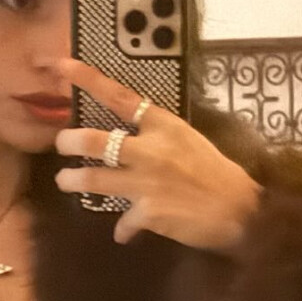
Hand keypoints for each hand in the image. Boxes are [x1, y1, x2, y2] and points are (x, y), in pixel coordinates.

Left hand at [53, 55, 262, 250]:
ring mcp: (146, 182)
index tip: (62, 65)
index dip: (88, 80)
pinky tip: (122, 235)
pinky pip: (123, 223)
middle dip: (70, 141)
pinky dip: (123, 230)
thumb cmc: (218, 174)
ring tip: (64, 180)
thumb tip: (134, 145)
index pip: (119, 97)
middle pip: (96, 140)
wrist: (240, 210)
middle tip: (61, 143)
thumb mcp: (189, 142)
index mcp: (163, 125)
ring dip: (73, 180)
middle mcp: (150, 150)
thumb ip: (158, 140)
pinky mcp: (148, 213)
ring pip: (94, 179)